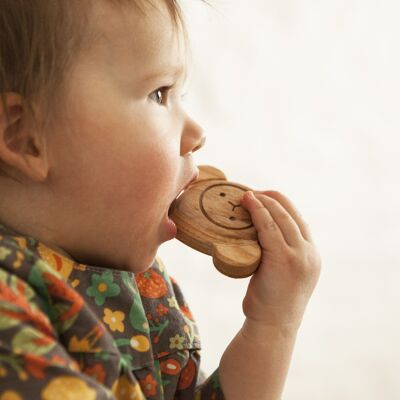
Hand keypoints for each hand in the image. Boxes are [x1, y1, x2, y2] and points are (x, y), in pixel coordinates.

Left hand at [240, 190, 320, 327]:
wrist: (272, 326)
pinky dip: (257, 211)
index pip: (298, 219)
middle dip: (271, 197)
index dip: (281, 204)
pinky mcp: (283, 259)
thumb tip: (261, 235)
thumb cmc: (272, 301)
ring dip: (263, 201)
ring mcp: (299, 255)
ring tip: (247, 195)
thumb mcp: (284, 273)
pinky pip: (268, 227)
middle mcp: (309, 252)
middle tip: (252, 192)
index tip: (264, 197)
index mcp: (312, 254)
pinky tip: (247, 203)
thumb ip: (282, 253)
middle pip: (291, 213)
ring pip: (280, 217)